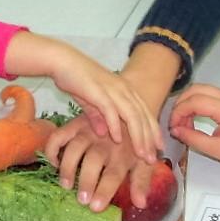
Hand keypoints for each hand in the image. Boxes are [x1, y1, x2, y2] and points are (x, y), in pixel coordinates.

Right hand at [6, 34, 162, 160]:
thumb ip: (98, 116)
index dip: (153, 132)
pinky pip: (111, 111)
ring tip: (141, 154)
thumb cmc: (76, 79)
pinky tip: (116, 140)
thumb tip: (104, 134)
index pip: (145, 113)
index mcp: (125, 90)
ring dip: (138, 136)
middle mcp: (124, 89)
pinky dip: (115, 126)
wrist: (62, 61)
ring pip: (132, 116)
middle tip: (152, 159)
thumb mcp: (90, 101)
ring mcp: (113, 89)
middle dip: (149, 139)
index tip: (157, 149)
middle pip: (143, 117)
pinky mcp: (99, 91)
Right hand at [47, 115, 156, 211]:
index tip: (95, 207)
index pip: (113, 174)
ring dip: (68, 167)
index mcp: (123, 153)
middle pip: (93, 161)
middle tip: (81, 200)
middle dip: (86, 181)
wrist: (130, 112)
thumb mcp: (143, 162)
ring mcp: (88, 132)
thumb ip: (141, 183)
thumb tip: (141, 204)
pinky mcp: (75, 125)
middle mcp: (105, 142)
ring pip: (74, 148)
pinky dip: (52, 149)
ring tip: (65, 186)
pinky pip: (58, 136)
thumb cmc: (134, 144)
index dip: (104, 191)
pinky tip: (54, 164)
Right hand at [167, 83, 219, 172]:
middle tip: (176, 123)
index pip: (194, 101)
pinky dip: (199, 103)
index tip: (173, 126)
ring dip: (190, 102)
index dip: (178, 112)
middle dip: (181, 104)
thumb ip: (193, 139)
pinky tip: (196, 119)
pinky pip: (211, 95)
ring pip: (203, 89)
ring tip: (185, 123)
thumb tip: (176, 131)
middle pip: (196, 89)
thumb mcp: (217, 150)